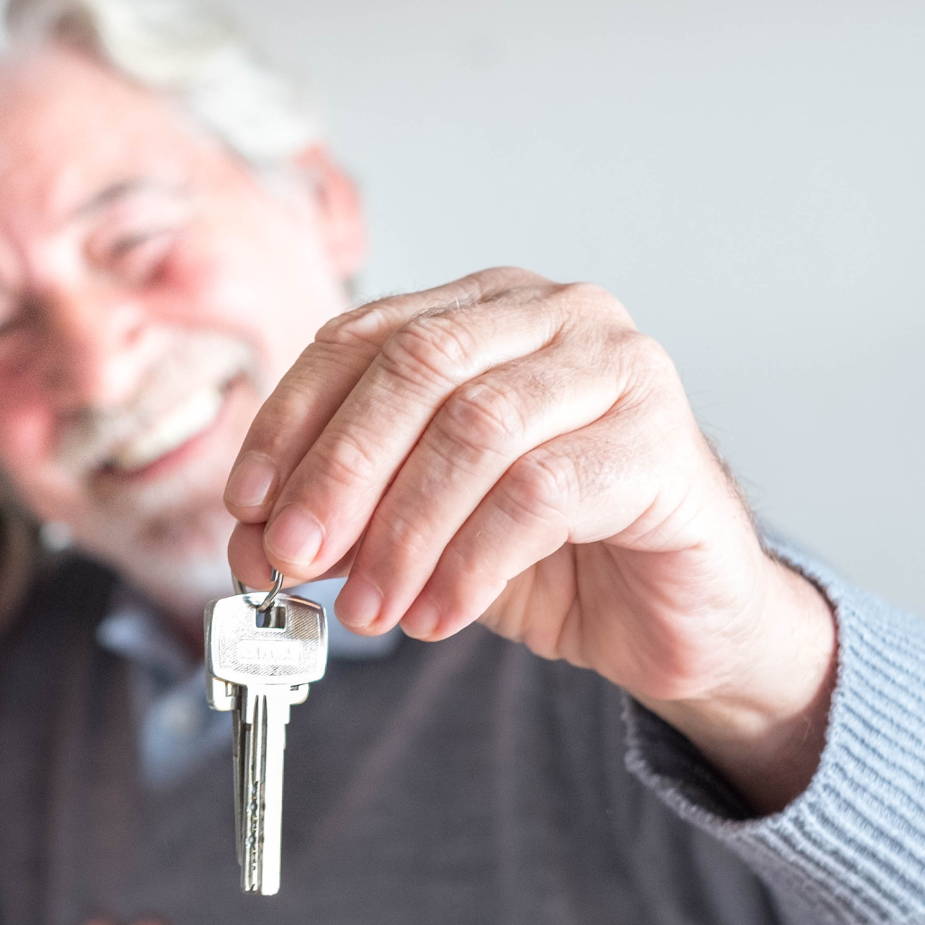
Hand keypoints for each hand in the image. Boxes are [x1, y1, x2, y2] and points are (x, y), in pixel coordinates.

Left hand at [223, 269, 837, 812]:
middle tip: (293, 558)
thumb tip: (257, 540)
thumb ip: (344, 517)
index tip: (247, 504)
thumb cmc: (551, 553)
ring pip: (476, 428)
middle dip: (338, 471)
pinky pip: (541, 494)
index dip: (292, 420)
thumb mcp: (420, 528)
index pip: (360, 337)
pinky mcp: (662, 442)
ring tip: (369, 606)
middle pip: (416, 367)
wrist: (677, 615)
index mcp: (481, 309)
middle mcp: (554, 315)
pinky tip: (437, 613)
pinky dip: (470, 562)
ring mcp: (618, 368)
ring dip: (401, 530)